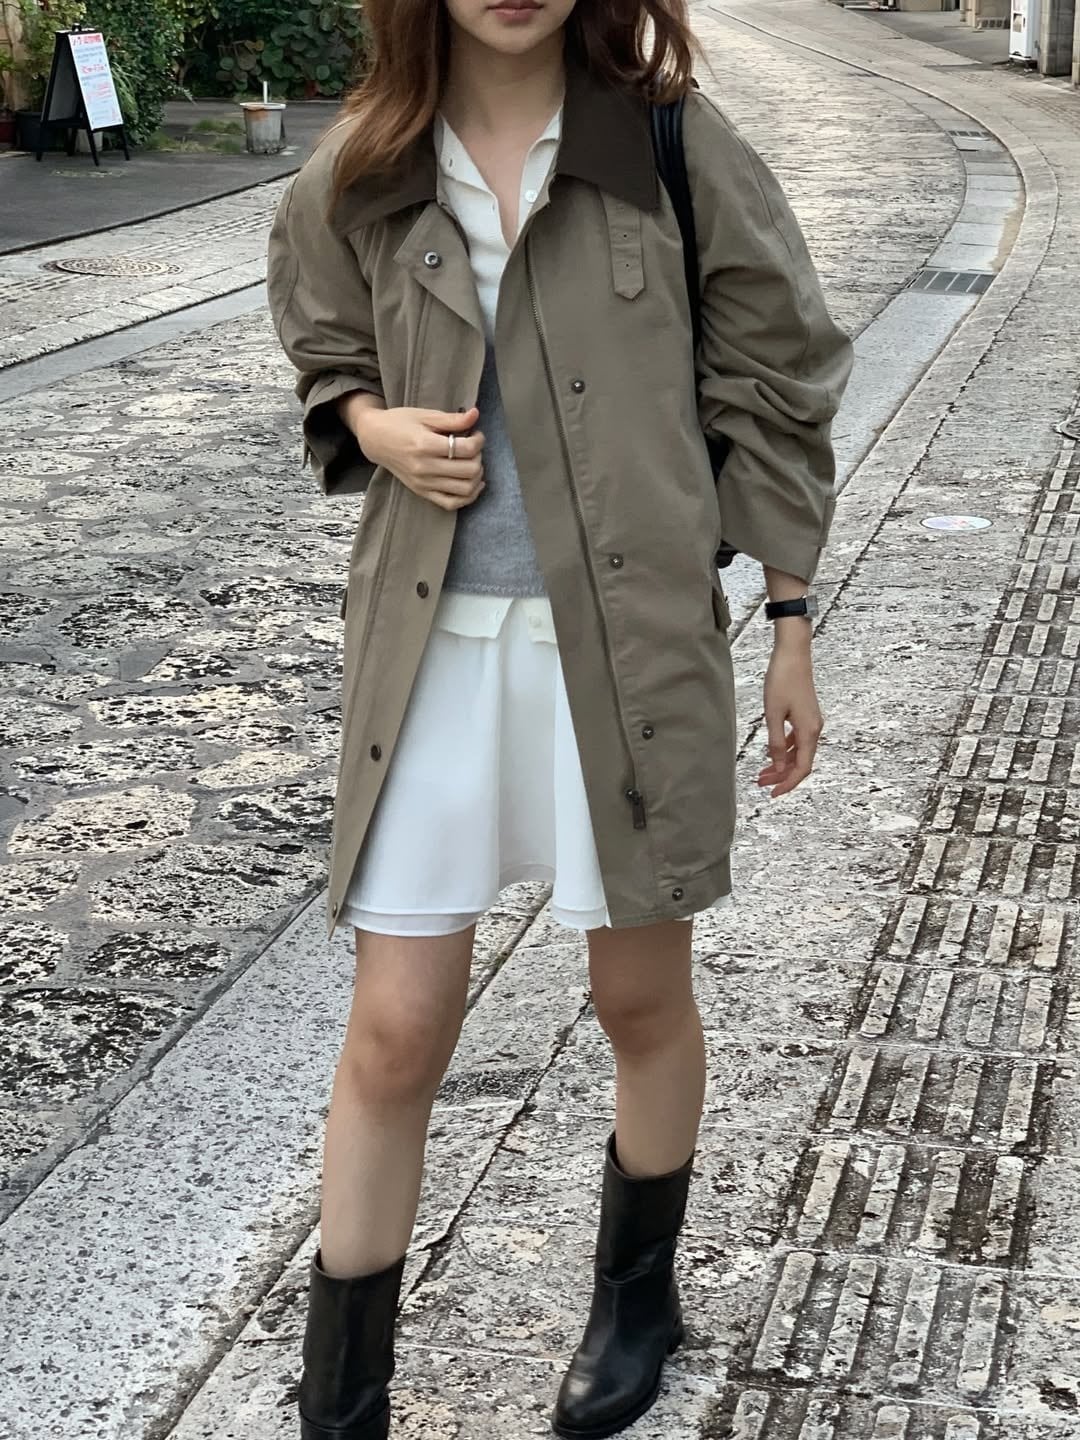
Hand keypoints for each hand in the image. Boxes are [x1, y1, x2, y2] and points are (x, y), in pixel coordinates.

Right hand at [343, 400, 485, 511]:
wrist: (375, 439)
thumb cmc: (399, 423)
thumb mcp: (425, 415)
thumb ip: (452, 419)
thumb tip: (475, 414)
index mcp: (425, 445)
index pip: (467, 449)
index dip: (479, 440)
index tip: (476, 434)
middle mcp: (424, 468)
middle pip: (469, 470)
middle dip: (478, 457)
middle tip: (473, 448)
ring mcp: (423, 483)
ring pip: (465, 489)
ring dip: (476, 476)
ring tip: (472, 463)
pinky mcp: (422, 492)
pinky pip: (451, 504)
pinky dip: (468, 497)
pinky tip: (472, 484)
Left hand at [758, 625, 822, 797]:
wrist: (793, 653)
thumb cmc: (782, 679)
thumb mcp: (773, 714)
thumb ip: (776, 743)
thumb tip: (779, 767)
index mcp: (809, 731)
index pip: (802, 768)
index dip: (788, 784)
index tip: (773, 794)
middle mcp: (815, 729)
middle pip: (801, 762)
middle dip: (782, 776)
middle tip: (761, 783)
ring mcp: (812, 722)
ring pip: (799, 752)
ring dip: (782, 764)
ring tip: (763, 772)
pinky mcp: (806, 715)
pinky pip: (798, 740)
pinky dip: (785, 750)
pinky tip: (772, 753)